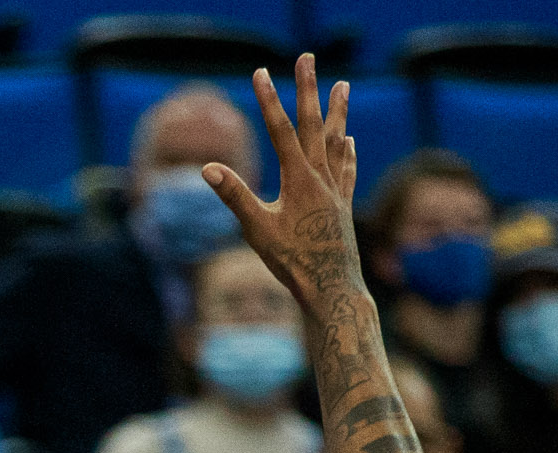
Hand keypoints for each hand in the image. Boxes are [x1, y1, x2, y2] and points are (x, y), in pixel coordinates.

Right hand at [201, 54, 367, 315]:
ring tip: (342, 85)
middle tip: (307, 57)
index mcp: (299, 180)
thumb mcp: (257, 230)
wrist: (332, 290)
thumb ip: (234, 195)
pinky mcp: (343, 207)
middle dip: (308, 89)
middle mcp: (321, 178)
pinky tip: (349, 141)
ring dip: (337, 112)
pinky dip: (347, 152)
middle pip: (314, 124)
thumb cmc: (292, 263)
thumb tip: (208, 168)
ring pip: (337, 141)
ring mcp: (335, 191)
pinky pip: (346, 170)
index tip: (260, 72)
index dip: (268, 100)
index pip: (281, 130)